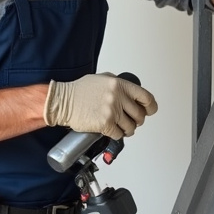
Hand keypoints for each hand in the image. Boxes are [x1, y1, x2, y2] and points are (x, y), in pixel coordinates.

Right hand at [43, 72, 157, 138]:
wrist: (63, 101)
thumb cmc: (79, 91)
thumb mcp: (102, 79)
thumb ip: (118, 85)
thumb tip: (131, 94)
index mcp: (120, 85)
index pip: (146, 97)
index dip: (150, 107)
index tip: (149, 111)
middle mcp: (118, 97)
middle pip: (139, 115)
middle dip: (137, 120)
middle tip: (131, 121)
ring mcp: (112, 111)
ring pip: (131, 127)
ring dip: (128, 130)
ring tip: (121, 127)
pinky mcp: (105, 124)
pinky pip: (119, 135)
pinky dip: (117, 135)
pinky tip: (111, 131)